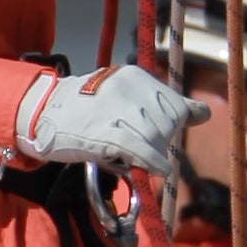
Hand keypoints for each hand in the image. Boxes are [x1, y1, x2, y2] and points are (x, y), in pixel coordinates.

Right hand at [15, 62, 197, 176]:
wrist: (42, 112)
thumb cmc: (86, 111)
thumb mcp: (123, 97)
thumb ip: (160, 104)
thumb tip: (204, 113)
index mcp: (135, 76)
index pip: (174, 105)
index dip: (173, 125)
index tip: (161, 135)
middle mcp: (128, 88)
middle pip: (166, 124)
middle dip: (160, 141)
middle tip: (138, 148)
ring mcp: (116, 108)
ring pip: (155, 137)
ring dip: (152, 153)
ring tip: (134, 156)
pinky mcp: (105, 130)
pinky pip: (141, 149)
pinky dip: (153, 161)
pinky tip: (158, 169)